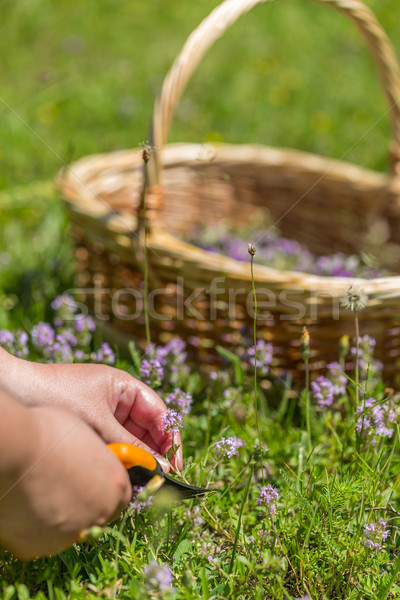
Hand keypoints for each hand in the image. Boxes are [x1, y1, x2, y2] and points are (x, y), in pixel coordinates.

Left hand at [0, 350, 181, 471]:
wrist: (16, 390)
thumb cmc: (58, 395)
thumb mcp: (99, 423)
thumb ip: (131, 446)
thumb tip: (161, 467)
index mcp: (125, 387)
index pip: (159, 413)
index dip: (170, 438)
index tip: (176, 463)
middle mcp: (117, 399)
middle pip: (147, 428)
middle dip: (155, 452)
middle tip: (161, 479)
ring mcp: (103, 413)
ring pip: (130, 440)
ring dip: (137, 458)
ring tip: (143, 481)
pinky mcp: (90, 428)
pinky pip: (113, 444)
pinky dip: (119, 458)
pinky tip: (121, 475)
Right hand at [0, 402, 131, 560]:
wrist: (14, 449)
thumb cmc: (48, 431)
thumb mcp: (86, 436)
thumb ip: (96, 457)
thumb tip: (92, 459)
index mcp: (115, 487)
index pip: (121, 497)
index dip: (105, 488)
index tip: (93, 482)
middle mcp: (98, 516)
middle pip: (95, 515)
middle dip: (82, 504)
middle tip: (61, 485)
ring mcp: (69, 536)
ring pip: (67, 529)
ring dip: (58, 515)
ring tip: (38, 490)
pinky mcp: (38, 548)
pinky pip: (38, 538)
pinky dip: (32, 526)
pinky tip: (24, 502)